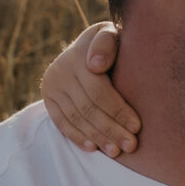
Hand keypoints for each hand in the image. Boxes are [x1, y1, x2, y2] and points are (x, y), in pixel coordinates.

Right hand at [39, 23, 139, 157]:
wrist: (88, 44)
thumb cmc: (112, 43)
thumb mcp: (112, 34)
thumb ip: (107, 44)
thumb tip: (96, 65)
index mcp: (79, 54)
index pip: (99, 91)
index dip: (118, 110)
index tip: (137, 127)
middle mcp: (61, 69)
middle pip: (88, 108)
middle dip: (111, 129)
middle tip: (131, 146)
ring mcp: (52, 84)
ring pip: (76, 117)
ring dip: (97, 137)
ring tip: (116, 151)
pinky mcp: (48, 97)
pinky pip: (61, 121)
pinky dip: (77, 136)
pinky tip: (93, 147)